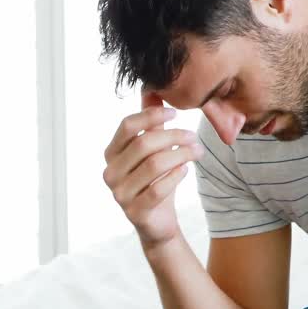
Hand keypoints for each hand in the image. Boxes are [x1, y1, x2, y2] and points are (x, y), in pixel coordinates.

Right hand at [101, 93, 203, 250]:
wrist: (157, 220)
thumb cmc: (154, 178)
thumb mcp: (152, 148)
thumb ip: (150, 121)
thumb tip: (153, 88)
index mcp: (112, 153)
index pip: (127, 126)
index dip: (152, 115)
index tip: (176, 113)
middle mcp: (110, 173)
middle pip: (144, 144)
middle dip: (174, 136)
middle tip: (194, 136)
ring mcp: (120, 194)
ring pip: (154, 165)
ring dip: (181, 154)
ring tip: (197, 151)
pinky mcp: (135, 211)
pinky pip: (158, 188)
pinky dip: (176, 176)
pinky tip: (185, 170)